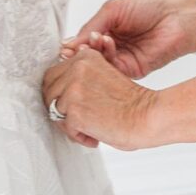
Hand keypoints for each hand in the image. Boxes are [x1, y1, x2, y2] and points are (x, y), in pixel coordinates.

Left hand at [42, 45, 157, 147]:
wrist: (147, 116)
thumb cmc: (131, 103)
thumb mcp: (104, 76)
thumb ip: (83, 78)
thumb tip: (60, 93)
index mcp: (85, 57)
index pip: (54, 75)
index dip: (61, 93)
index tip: (74, 105)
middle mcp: (77, 69)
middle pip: (48, 92)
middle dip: (60, 108)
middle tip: (77, 119)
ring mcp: (73, 89)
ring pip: (54, 111)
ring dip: (69, 124)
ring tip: (89, 129)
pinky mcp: (74, 111)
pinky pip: (65, 127)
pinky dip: (78, 136)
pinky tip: (94, 136)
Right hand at [67, 0, 195, 79]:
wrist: (179, 16)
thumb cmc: (150, 6)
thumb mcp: (112, 11)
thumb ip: (90, 27)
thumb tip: (67, 44)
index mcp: (106, 32)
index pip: (82, 43)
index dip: (72, 46)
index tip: (63, 47)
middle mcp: (112, 48)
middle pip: (87, 57)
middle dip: (80, 52)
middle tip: (75, 48)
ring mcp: (122, 61)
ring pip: (98, 65)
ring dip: (93, 53)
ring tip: (96, 39)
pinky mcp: (132, 71)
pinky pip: (112, 70)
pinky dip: (106, 58)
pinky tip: (106, 44)